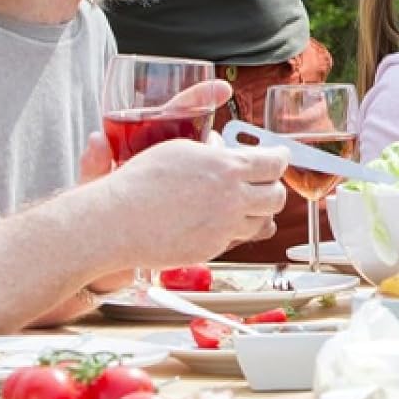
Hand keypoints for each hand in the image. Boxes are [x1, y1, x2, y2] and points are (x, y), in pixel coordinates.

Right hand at [107, 137, 287, 267]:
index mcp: (227, 167)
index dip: (279, 159)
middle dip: (273, 188)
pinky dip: (237, 229)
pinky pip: (239, 239)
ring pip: (263, 222)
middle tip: (264, 182)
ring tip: (244, 203)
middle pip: (276, 196)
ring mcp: (225, 227)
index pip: (273, 163)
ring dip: (258, 212)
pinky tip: (222, 221)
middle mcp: (232, 199)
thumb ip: (211, 152)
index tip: (279, 157)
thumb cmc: (140, 182)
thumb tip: (224, 149)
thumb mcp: (180, 150)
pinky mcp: (214, 249)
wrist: (118, 221)